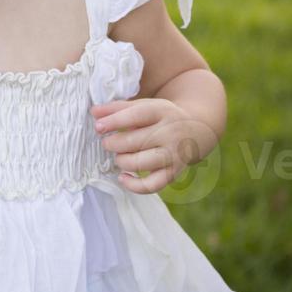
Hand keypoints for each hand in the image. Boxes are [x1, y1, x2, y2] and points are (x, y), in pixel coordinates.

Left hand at [92, 97, 219, 194]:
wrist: (197, 128)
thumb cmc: (161, 116)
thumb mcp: (144, 105)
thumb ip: (117, 108)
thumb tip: (94, 112)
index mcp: (161, 111)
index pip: (136, 115)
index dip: (114, 121)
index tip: (98, 127)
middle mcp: (170, 133)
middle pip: (136, 141)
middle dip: (114, 144)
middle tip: (107, 143)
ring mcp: (174, 154)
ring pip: (142, 163)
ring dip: (122, 161)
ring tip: (118, 156)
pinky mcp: (174, 172)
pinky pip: (153, 185)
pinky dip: (134, 185)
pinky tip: (122, 177)